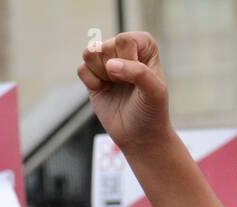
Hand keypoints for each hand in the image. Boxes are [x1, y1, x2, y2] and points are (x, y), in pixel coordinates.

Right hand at [78, 31, 169, 151]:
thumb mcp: (155, 92)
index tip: (140, 77)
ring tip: (117, 86)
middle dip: (115, 71)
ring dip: (102, 74)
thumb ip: (139, 73)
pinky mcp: (92, 74)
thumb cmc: (152, 111)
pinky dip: (92, 83)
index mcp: (144, 45)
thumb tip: (110, 65)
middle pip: (105, 46)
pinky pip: (81, 69)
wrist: (140, 135)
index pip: (125, 40)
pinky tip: (105, 91)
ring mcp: (106, 60)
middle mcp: (124, 48)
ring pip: (90, 53)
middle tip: (128, 86)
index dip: (129, 61)